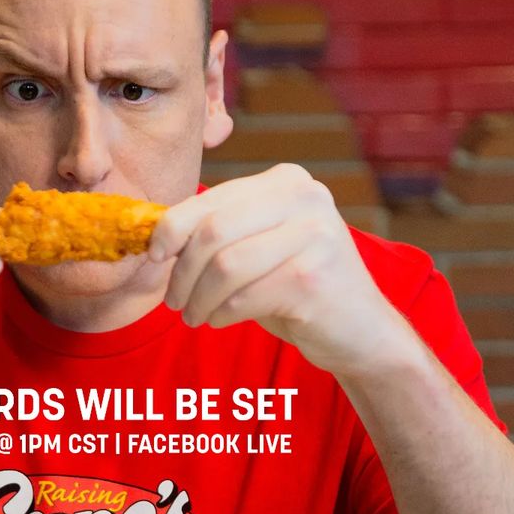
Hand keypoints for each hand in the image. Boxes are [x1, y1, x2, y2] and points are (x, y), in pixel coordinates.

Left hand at [149, 164, 412, 376]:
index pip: (211, 199)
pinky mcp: (314, 278)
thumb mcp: (258, 245)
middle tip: (173, 300)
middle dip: (182, 270)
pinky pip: (244, 297)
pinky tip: (220, 320)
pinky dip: (222, 313)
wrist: (359, 331)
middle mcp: (305, 198)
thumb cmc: (295, 287)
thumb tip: (155, 235)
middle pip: (213, 231)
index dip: (172, 228)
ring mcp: (315, 236)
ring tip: (194, 316)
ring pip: (225, 266)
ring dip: (198, 298)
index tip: (153, 256)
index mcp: (286, 181)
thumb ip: (219, 230)